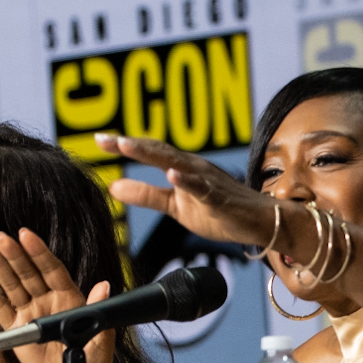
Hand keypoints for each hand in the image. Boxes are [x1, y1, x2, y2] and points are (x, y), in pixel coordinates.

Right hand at [0, 229, 115, 362]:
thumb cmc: (91, 361)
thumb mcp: (102, 341)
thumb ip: (98, 313)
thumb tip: (104, 286)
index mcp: (68, 298)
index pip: (52, 270)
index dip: (39, 252)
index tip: (26, 235)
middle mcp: (46, 300)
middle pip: (28, 273)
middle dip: (15, 255)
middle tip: (1, 237)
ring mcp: (29, 313)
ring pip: (12, 286)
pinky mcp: (15, 329)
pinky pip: (0, 309)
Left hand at [97, 133, 280, 249]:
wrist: (263, 223)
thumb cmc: (219, 211)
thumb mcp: (174, 206)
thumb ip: (146, 195)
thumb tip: (113, 186)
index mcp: (182, 167)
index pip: (150, 150)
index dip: (125, 145)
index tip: (99, 139)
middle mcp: (194, 168)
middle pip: (159, 150)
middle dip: (131, 144)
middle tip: (105, 139)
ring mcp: (208, 181)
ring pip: (178, 164)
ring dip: (152, 154)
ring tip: (126, 145)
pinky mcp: (221, 200)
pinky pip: (203, 189)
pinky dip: (188, 181)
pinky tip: (172, 175)